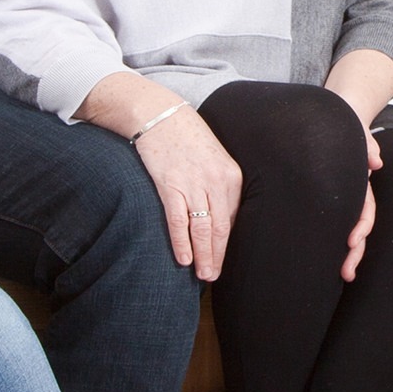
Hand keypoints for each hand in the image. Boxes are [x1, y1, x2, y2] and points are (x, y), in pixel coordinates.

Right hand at [134, 107, 242, 280]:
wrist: (160, 115)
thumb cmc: (187, 138)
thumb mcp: (214, 159)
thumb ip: (219, 187)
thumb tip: (218, 217)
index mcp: (231, 176)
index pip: (232, 218)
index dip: (226, 243)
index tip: (222, 259)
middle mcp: (216, 182)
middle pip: (220, 229)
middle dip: (217, 256)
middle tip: (213, 276)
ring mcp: (193, 184)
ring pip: (202, 229)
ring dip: (203, 256)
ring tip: (202, 275)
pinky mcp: (170, 185)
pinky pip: (178, 221)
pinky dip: (181, 242)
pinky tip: (184, 259)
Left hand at [338, 127, 382, 282]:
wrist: (334, 118)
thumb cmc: (346, 125)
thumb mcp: (358, 131)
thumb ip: (367, 144)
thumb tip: (376, 162)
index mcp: (361, 183)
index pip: (365, 209)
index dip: (361, 227)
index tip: (351, 241)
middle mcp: (354, 195)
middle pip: (359, 228)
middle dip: (354, 252)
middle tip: (346, 273)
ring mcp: (343, 200)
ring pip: (347, 231)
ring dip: (347, 254)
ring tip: (342, 275)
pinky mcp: (329, 202)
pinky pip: (332, 225)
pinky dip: (330, 242)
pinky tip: (324, 260)